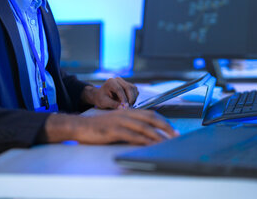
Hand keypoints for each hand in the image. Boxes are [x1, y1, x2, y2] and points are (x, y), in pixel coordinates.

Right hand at [45, 109, 178, 144]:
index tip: (173, 129)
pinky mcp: (114, 131)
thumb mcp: (117, 122)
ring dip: (157, 135)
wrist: (80, 126)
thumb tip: (144, 133)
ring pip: (144, 127)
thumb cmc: (99, 127)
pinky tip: (150, 145)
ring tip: (167, 142)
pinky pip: (133, 136)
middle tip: (176, 135)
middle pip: (151, 118)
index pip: (150, 114)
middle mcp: (126, 114)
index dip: (163, 121)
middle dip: (165, 127)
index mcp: (128, 111)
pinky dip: (144, 141)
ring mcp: (121, 121)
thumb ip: (129, 125)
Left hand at [82, 77, 138, 108]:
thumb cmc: (101, 99)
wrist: (101, 95)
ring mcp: (124, 81)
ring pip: (133, 88)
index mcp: (110, 82)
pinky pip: (135, 90)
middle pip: (128, 87)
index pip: (119, 89)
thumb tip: (122, 108)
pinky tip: (129, 103)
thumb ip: (113, 104)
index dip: (123, 98)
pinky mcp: (128, 85)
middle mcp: (118, 80)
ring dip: (133, 98)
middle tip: (129, 107)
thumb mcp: (104, 102)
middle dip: (130, 98)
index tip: (126, 107)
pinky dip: (134, 97)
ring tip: (129, 106)